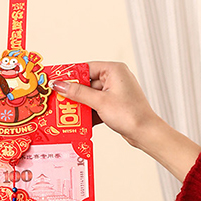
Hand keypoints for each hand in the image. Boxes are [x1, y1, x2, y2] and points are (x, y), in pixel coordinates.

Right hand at [53, 62, 200, 181]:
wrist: (144, 132)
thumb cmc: (129, 114)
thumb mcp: (99, 102)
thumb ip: (78, 93)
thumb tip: (60, 85)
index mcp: (113, 69)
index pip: (86, 68)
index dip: (70, 76)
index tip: (56, 83)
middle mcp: (115, 77)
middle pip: (86, 83)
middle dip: (74, 95)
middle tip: (58, 102)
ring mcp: (114, 91)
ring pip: (90, 96)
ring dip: (80, 106)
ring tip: (68, 115)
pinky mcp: (114, 104)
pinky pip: (96, 105)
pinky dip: (88, 113)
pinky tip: (80, 122)